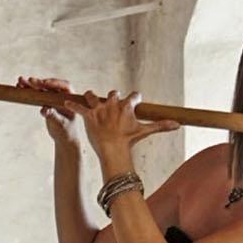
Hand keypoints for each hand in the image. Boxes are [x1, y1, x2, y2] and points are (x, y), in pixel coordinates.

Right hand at [18, 76, 79, 145]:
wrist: (63, 136)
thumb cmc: (65, 131)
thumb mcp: (60, 124)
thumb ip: (53, 116)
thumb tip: (44, 109)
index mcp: (70, 98)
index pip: (64, 86)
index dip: (55, 83)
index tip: (45, 83)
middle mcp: (61, 95)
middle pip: (50, 85)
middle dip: (40, 83)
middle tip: (30, 80)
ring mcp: (52, 97)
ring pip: (42, 88)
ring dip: (31, 84)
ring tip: (20, 80)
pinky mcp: (45, 100)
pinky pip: (36, 94)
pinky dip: (29, 90)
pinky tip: (20, 86)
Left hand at [64, 90, 178, 167]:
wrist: (113, 148)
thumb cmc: (129, 141)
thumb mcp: (146, 131)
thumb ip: (161, 125)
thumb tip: (178, 124)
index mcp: (127, 105)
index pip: (134, 95)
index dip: (135, 98)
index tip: (135, 101)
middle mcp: (114, 104)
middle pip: (114, 93)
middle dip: (114, 98)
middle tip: (113, 107)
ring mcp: (100, 109)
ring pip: (94, 96)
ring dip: (92, 97)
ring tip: (90, 98)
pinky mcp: (89, 116)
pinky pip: (78, 107)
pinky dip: (71, 105)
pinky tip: (64, 102)